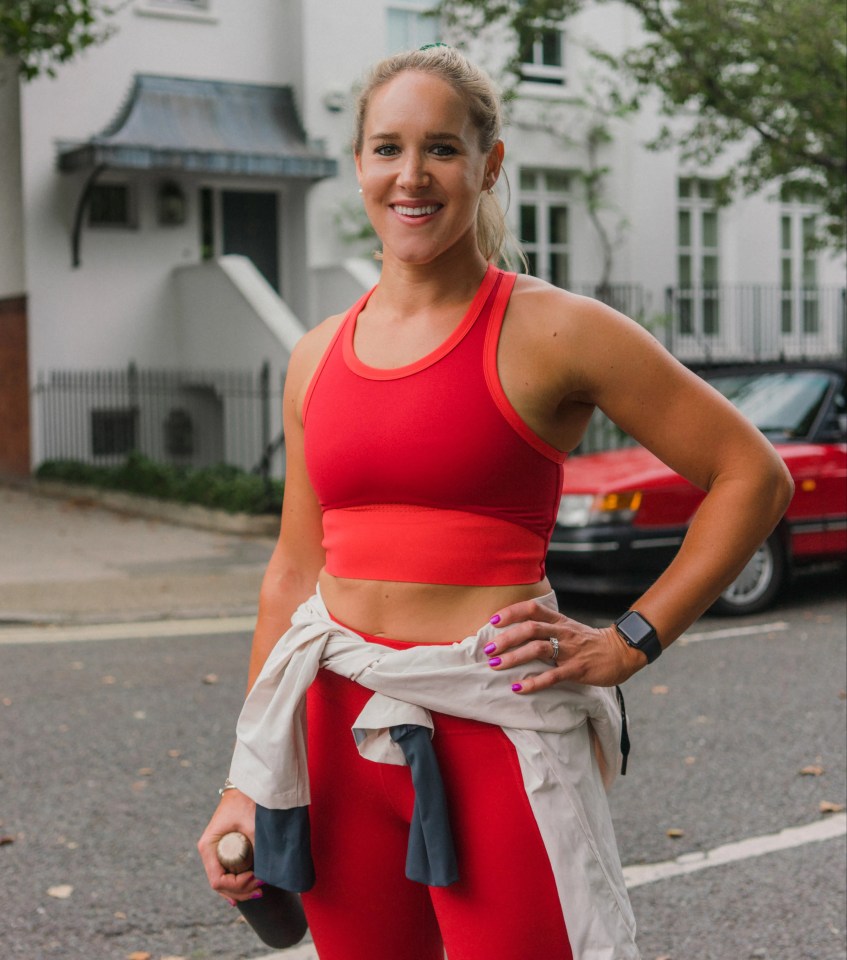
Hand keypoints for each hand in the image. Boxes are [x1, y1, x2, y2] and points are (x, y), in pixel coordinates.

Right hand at [197, 789, 262, 904]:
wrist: (247, 785)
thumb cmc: (247, 802)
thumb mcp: (253, 825)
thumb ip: (259, 846)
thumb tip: (269, 871)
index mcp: (209, 846)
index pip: (218, 880)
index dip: (236, 886)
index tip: (256, 878)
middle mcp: (209, 851)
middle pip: (220, 884)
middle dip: (241, 891)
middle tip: (262, 889)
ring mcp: (215, 851)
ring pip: (223, 881)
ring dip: (239, 890)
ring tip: (259, 891)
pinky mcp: (224, 849)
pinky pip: (226, 872)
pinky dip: (235, 884)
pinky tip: (242, 894)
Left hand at [485, 598, 646, 691]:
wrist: (622, 651)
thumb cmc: (591, 642)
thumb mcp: (569, 628)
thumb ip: (548, 628)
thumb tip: (520, 633)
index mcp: (560, 621)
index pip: (533, 609)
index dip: (512, 612)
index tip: (493, 621)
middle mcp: (563, 632)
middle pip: (530, 629)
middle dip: (506, 638)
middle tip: (488, 650)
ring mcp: (571, 651)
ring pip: (538, 649)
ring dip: (514, 657)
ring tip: (497, 666)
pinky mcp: (578, 669)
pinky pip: (553, 676)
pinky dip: (534, 682)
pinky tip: (519, 688)